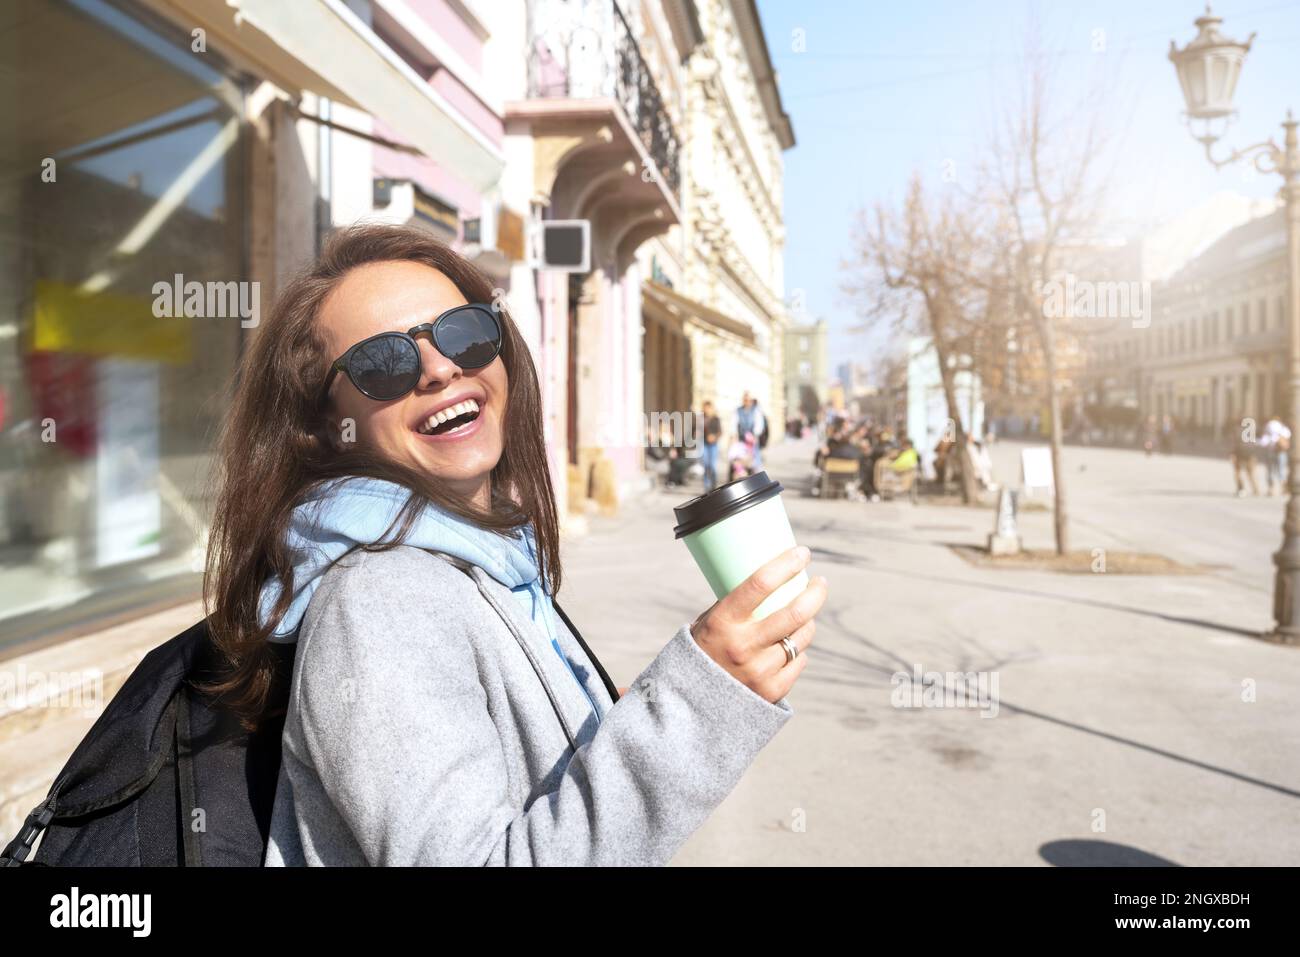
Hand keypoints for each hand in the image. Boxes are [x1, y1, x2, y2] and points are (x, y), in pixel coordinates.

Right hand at [689, 546, 826, 703]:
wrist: (690, 703)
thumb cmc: (703, 651)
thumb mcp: (708, 623)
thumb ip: (736, 606)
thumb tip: (771, 580)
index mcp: (722, 622)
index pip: (760, 584)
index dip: (786, 564)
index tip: (802, 553)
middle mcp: (742, 646)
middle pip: (794, 613)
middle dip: (815, 593)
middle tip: (820, 582)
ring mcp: (758, 671)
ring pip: (800, 638)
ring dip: (808, 623)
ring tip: (805, 617)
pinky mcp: (771, 691)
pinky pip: (798, 662)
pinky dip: (798, 652)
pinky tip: (792, 647)